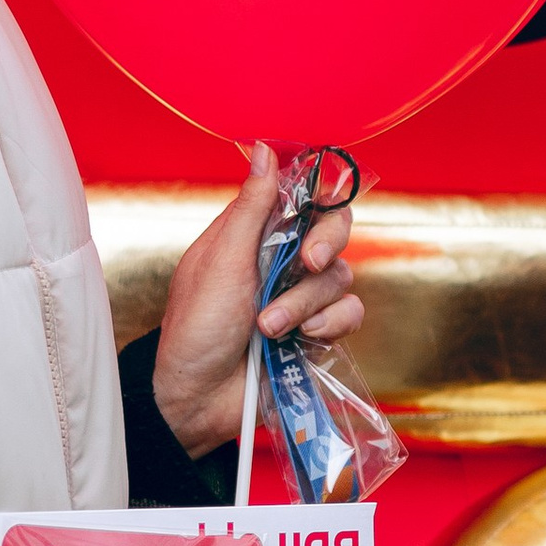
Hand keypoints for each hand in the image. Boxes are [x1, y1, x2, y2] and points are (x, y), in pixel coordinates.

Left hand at [153, 142, 362, 458]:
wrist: (198, 396)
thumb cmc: (196, 326)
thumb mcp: (221, 259)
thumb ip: (252, 207)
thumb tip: (264, 149)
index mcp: (256, 234)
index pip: (304, 198)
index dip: (319, 199)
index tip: (314, 210)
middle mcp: (283, 261)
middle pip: (336, 231)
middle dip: (326, 246)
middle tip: (307, 264)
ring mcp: (302, 298)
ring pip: (341, 278)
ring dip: (305, 303)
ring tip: (268, 326)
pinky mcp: (318, 333)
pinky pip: (349, 314)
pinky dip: (327, 326)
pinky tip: (300, 341)